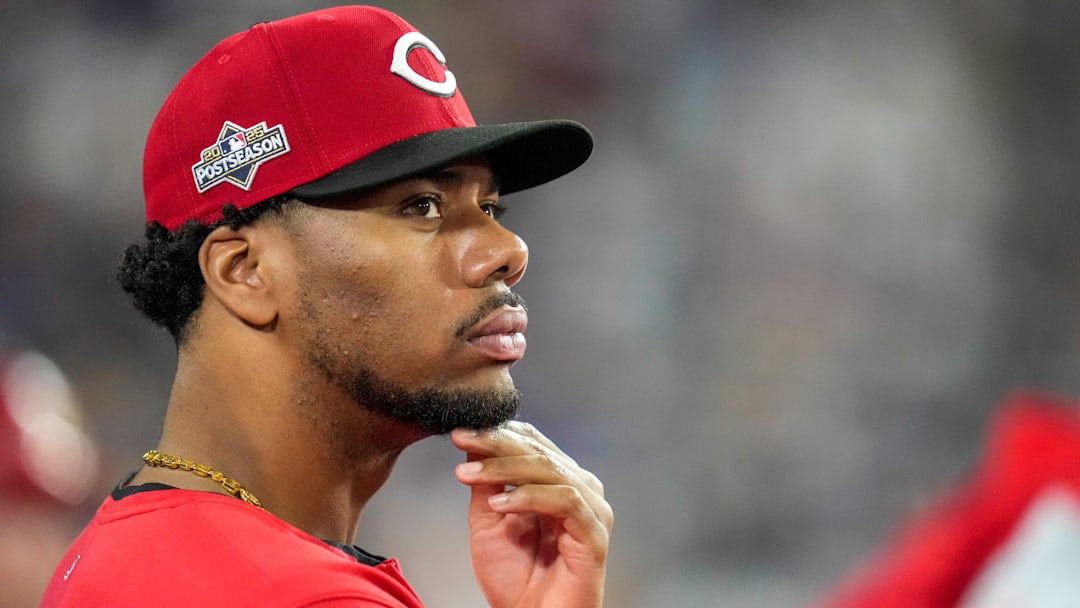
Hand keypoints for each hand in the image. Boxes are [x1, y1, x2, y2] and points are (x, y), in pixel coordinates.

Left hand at [451, 421, 612, 607]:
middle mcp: (579, 490)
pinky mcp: (595, 534)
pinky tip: (500, 502)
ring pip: (551, 469)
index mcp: (558, 482)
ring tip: (469, 475)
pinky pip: (565, 501)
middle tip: (462, 439)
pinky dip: (529, 497)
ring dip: (506, 468)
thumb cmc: (514, 580)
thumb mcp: (488, 522)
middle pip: (540, 451)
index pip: (532, 443)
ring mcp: (591, 511)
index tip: (460, 432)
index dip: (498, 432)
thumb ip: (486, 483)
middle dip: (496, 443)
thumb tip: (474, 443)